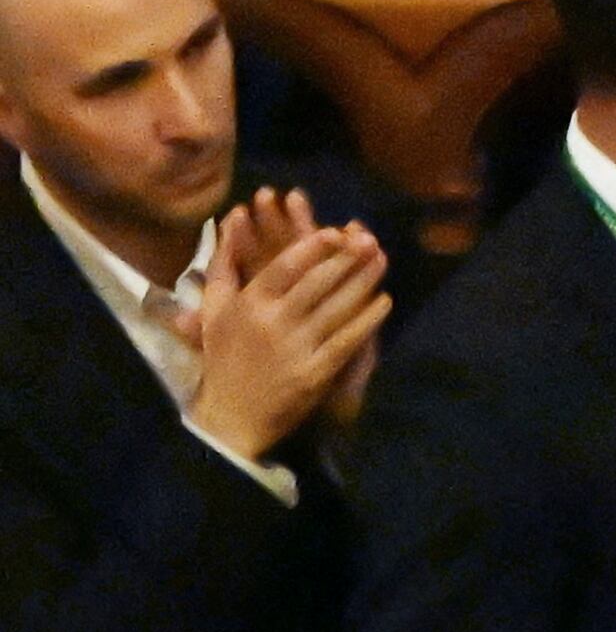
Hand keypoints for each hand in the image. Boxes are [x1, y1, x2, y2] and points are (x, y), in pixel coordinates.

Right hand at [185, 204, 392, 463]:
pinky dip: (368, 319)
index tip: (337, 231)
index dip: (313, 248)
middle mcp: (273, 322)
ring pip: (338, 308)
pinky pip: (348, 340)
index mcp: (248, 304)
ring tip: (382, 261)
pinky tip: (385, 302)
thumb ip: (224, 261)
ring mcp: (297, 348)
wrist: (232, 415)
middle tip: (371, 240)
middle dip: (347, 259)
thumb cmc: (224, 355)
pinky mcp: (316, 373)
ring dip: (364, 282)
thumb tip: (232, 215)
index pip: (285, 267)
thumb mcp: (214, 307)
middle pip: (317, 283)